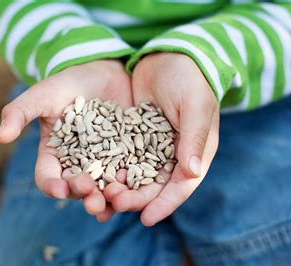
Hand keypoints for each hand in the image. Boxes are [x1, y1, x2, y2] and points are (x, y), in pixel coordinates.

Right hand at [0, 60, 132, 218]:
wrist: (102, 70)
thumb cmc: (67, 82)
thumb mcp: (42, 94)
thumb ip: (19, 112)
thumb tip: (0, 137)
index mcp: (54, 154)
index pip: (48, 177)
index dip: (52, 185)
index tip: (59, 189)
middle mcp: (78, 163)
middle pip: (78, 188)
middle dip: (84, 196)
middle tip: (93, 201)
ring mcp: (104, 161)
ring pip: (104, 187)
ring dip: (108, 198)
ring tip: (115, 201)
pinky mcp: (127, 155)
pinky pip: (128, 174)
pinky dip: (130, 185)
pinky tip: (135, 191)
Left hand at [106, 53, 219, 225]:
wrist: (169, 55)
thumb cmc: (189, 78)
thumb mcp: (195, 105)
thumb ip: (195, 137)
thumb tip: (193, 172)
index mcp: (196, 152)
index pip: (182, 186)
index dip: (165, 204)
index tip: (146, 219)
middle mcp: (176, 155)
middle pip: (155, 186)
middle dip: (136, 198)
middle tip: (113, 204)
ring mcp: (154, 148)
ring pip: (137, 176)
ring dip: (121, 188)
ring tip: (100, 196)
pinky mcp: (134, 138)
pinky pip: (122, 158)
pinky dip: (111, 169)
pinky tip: (95, 178)